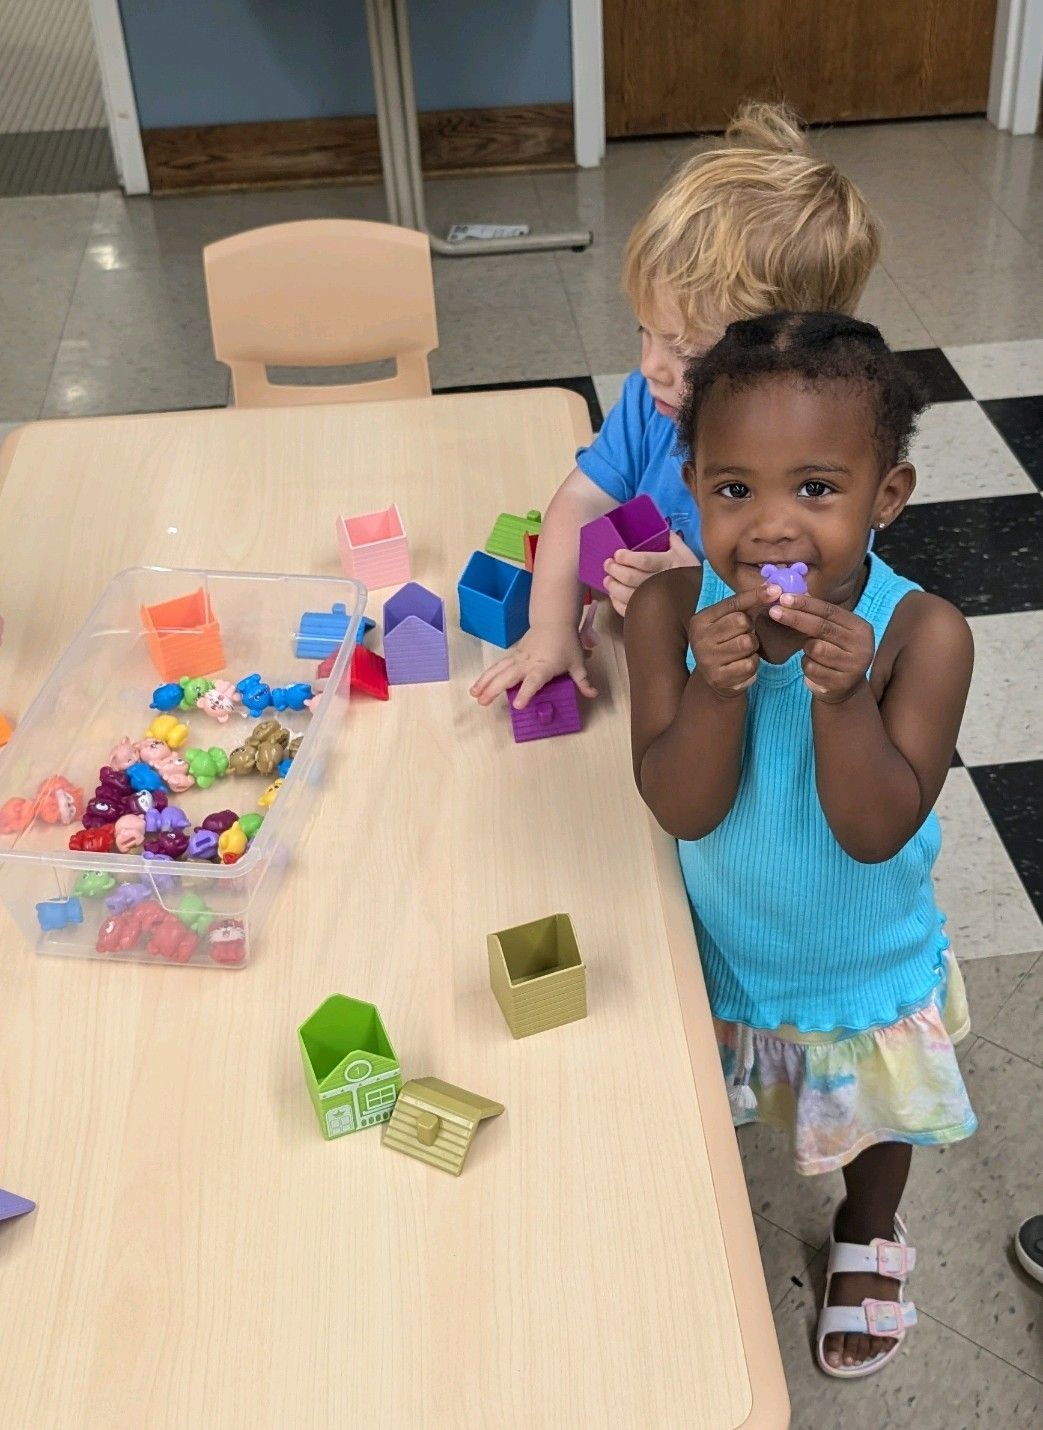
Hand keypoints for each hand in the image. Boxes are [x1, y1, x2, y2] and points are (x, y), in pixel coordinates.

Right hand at [469, 622, 597, 708]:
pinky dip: (487, 676)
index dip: (526, 692)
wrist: (554, 621)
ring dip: (485, 682)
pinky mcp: (514, 656)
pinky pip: (498, 666)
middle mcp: (528, 662)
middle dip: (494, 688)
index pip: (534, 681)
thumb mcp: (578, 663)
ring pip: (499, 670)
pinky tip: (478, 686)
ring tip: (474, 695)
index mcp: (545, 666)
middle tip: (483, 702)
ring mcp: (519, 658)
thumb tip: (593, 695)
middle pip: (509, 676)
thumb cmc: (566, 643)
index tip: (517, 705)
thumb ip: (583, 681)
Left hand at [603, 532, 697, 616]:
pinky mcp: (652, 612)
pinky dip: (618, 603)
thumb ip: (673, 540)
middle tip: (608, 564)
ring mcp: (656, 600)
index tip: (617, 554)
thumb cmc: (693, 574)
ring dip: (613, 587)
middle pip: (632, 578)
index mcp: (669, 564)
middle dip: (616, 570)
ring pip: (628, 595)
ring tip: (607, 580)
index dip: (628, 558)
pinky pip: (630, 610)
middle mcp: (662, 582)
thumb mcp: (686, 554)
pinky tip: (614, 595)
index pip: (645, 561)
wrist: (704, 599)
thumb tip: (661, 528)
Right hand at [689, 584, 773, 697]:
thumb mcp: (728, 621)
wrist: (713, 678)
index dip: (755, 596)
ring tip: (744, 651)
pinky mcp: (718, 678)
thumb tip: (773, 589)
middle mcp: (700, 639)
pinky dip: (752, 664)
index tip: (776, 590)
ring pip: (748, 643)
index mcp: (701, 620)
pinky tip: (743, 665)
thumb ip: (746, 606)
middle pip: (741, 622)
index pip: (732, 603)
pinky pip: (749, 664)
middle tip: (745, 636)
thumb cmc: (725, 643)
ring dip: (753, 647)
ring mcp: (707, 660)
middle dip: (750, 629)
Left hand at [768, 593, 874, 702]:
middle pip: (822, 628)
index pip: (830, 611)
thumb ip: (818, 616)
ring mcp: (853, 666)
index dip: (806, 604)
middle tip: (774, 611)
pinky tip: (815, 669)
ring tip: (811, 652)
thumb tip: (790, 596)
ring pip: (815, 649)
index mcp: (861, 628)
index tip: (783, 598)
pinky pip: (811, 668)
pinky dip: (807, 666)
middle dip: (796, 618)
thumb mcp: (832, 632)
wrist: (844, 687)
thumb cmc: (833, 652)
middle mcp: (862, 646)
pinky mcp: (841, 683)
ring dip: (805, 649)